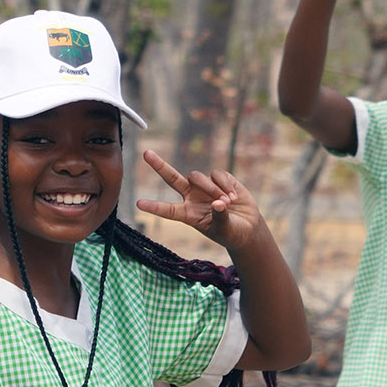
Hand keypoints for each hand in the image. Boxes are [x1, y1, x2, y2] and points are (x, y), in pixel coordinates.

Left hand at [136, 151, 267, 252]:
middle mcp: (192, 198)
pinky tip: (234, 197)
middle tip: (146, 153)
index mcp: (188, 214)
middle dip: (159, 165)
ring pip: (198, 177)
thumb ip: (220, 217)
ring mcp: (204, 187)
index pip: (168, 210)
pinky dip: (225, 185)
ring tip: (227, 202)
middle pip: (172, 178)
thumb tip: (217, 203)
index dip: (154, 207)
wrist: (247, 227)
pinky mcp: (220, 179)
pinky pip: (217, 174)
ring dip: (212, 188)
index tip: (139, 204)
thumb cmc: (232, 233)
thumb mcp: (225, 230)